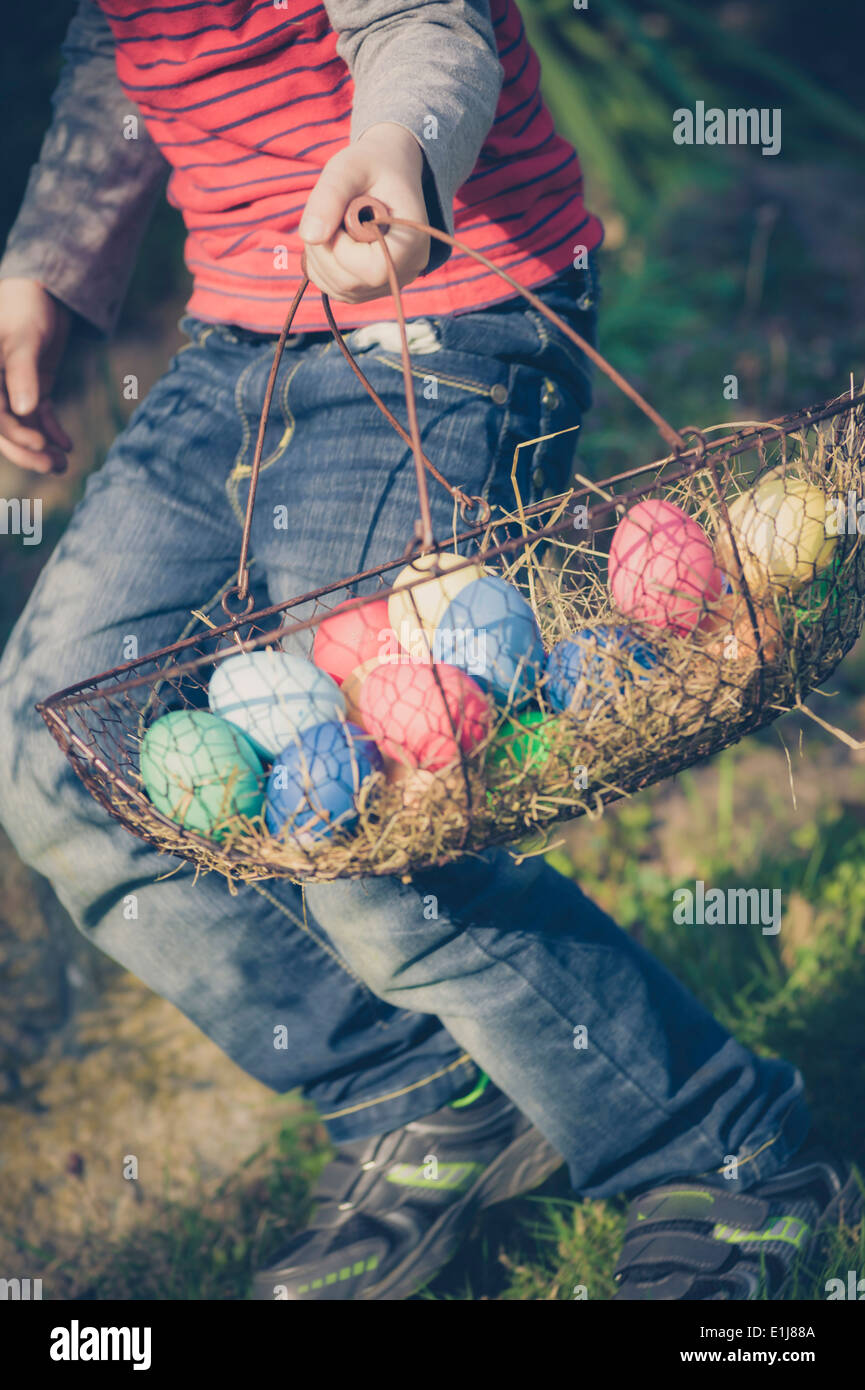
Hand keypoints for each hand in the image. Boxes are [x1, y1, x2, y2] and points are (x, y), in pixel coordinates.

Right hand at [0, 278, 71, 473]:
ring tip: (64, 465)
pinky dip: (52, 431)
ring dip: (41, 447)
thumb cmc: (26, 306)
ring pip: (22, 427)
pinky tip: (67, 445)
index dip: (13, 433)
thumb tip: (23, 411)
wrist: (45, 291)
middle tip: (54, 468)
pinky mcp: (30, 390)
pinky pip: (38, 417)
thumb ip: (22, 371)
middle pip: (4, 428)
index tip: (40, 443)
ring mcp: (11, 390)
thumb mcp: (24, 337)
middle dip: (28, 450)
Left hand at [299, 123, 430, 304]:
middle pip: (350, 284)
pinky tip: (332, 237)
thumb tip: (309, 237)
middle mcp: (405, 272)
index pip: (371, 270)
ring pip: (339, 289)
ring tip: (333, 221)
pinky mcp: (370, 288)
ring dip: (320, 257)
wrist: (389, 171)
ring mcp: (388, 284)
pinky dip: (322, 265)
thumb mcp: (349, 167)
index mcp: (412, 243)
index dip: (340, 248)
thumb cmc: (372, 165)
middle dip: (324, 250)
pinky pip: (335, 289)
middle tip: (327, 212)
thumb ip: (330, 196)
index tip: (337, 215)